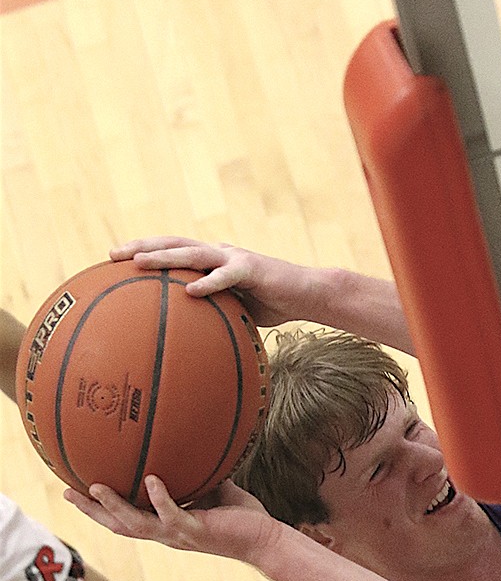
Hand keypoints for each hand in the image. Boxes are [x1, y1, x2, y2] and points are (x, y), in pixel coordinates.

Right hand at [65, 475, 281, 566]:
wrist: (266, 540)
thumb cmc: (242, 517)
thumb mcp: (213, 489)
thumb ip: (196, 472)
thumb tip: (187, 440)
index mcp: (165, 525)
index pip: (125, 518)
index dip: (100, 509)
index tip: (76, 490)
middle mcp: (167, 534)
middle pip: (119, 526)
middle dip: (92, 512)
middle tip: (66, 493)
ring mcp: (179, 535)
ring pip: (137, 525)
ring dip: (115, 507)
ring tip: (95, 487)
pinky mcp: (197, 532)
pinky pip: (172, 515)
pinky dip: (160, 499)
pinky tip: (150, 480)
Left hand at [109, 237, 319, 326]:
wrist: (308, 294)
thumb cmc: (273, 303)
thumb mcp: (236, 309)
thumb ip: (213, 312)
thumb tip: (189, 336)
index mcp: (212, 259)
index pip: (172, 249)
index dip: (144, 250)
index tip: (115, 259)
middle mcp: (218, 252)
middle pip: (172, 243)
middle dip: (141, 246)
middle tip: (112, 254)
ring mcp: (233, 257)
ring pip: (192, 252)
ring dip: (164, 257)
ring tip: (139, 262)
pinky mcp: (251, 268)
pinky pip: (226, 276)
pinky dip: (208, 282)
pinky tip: (191, 291)